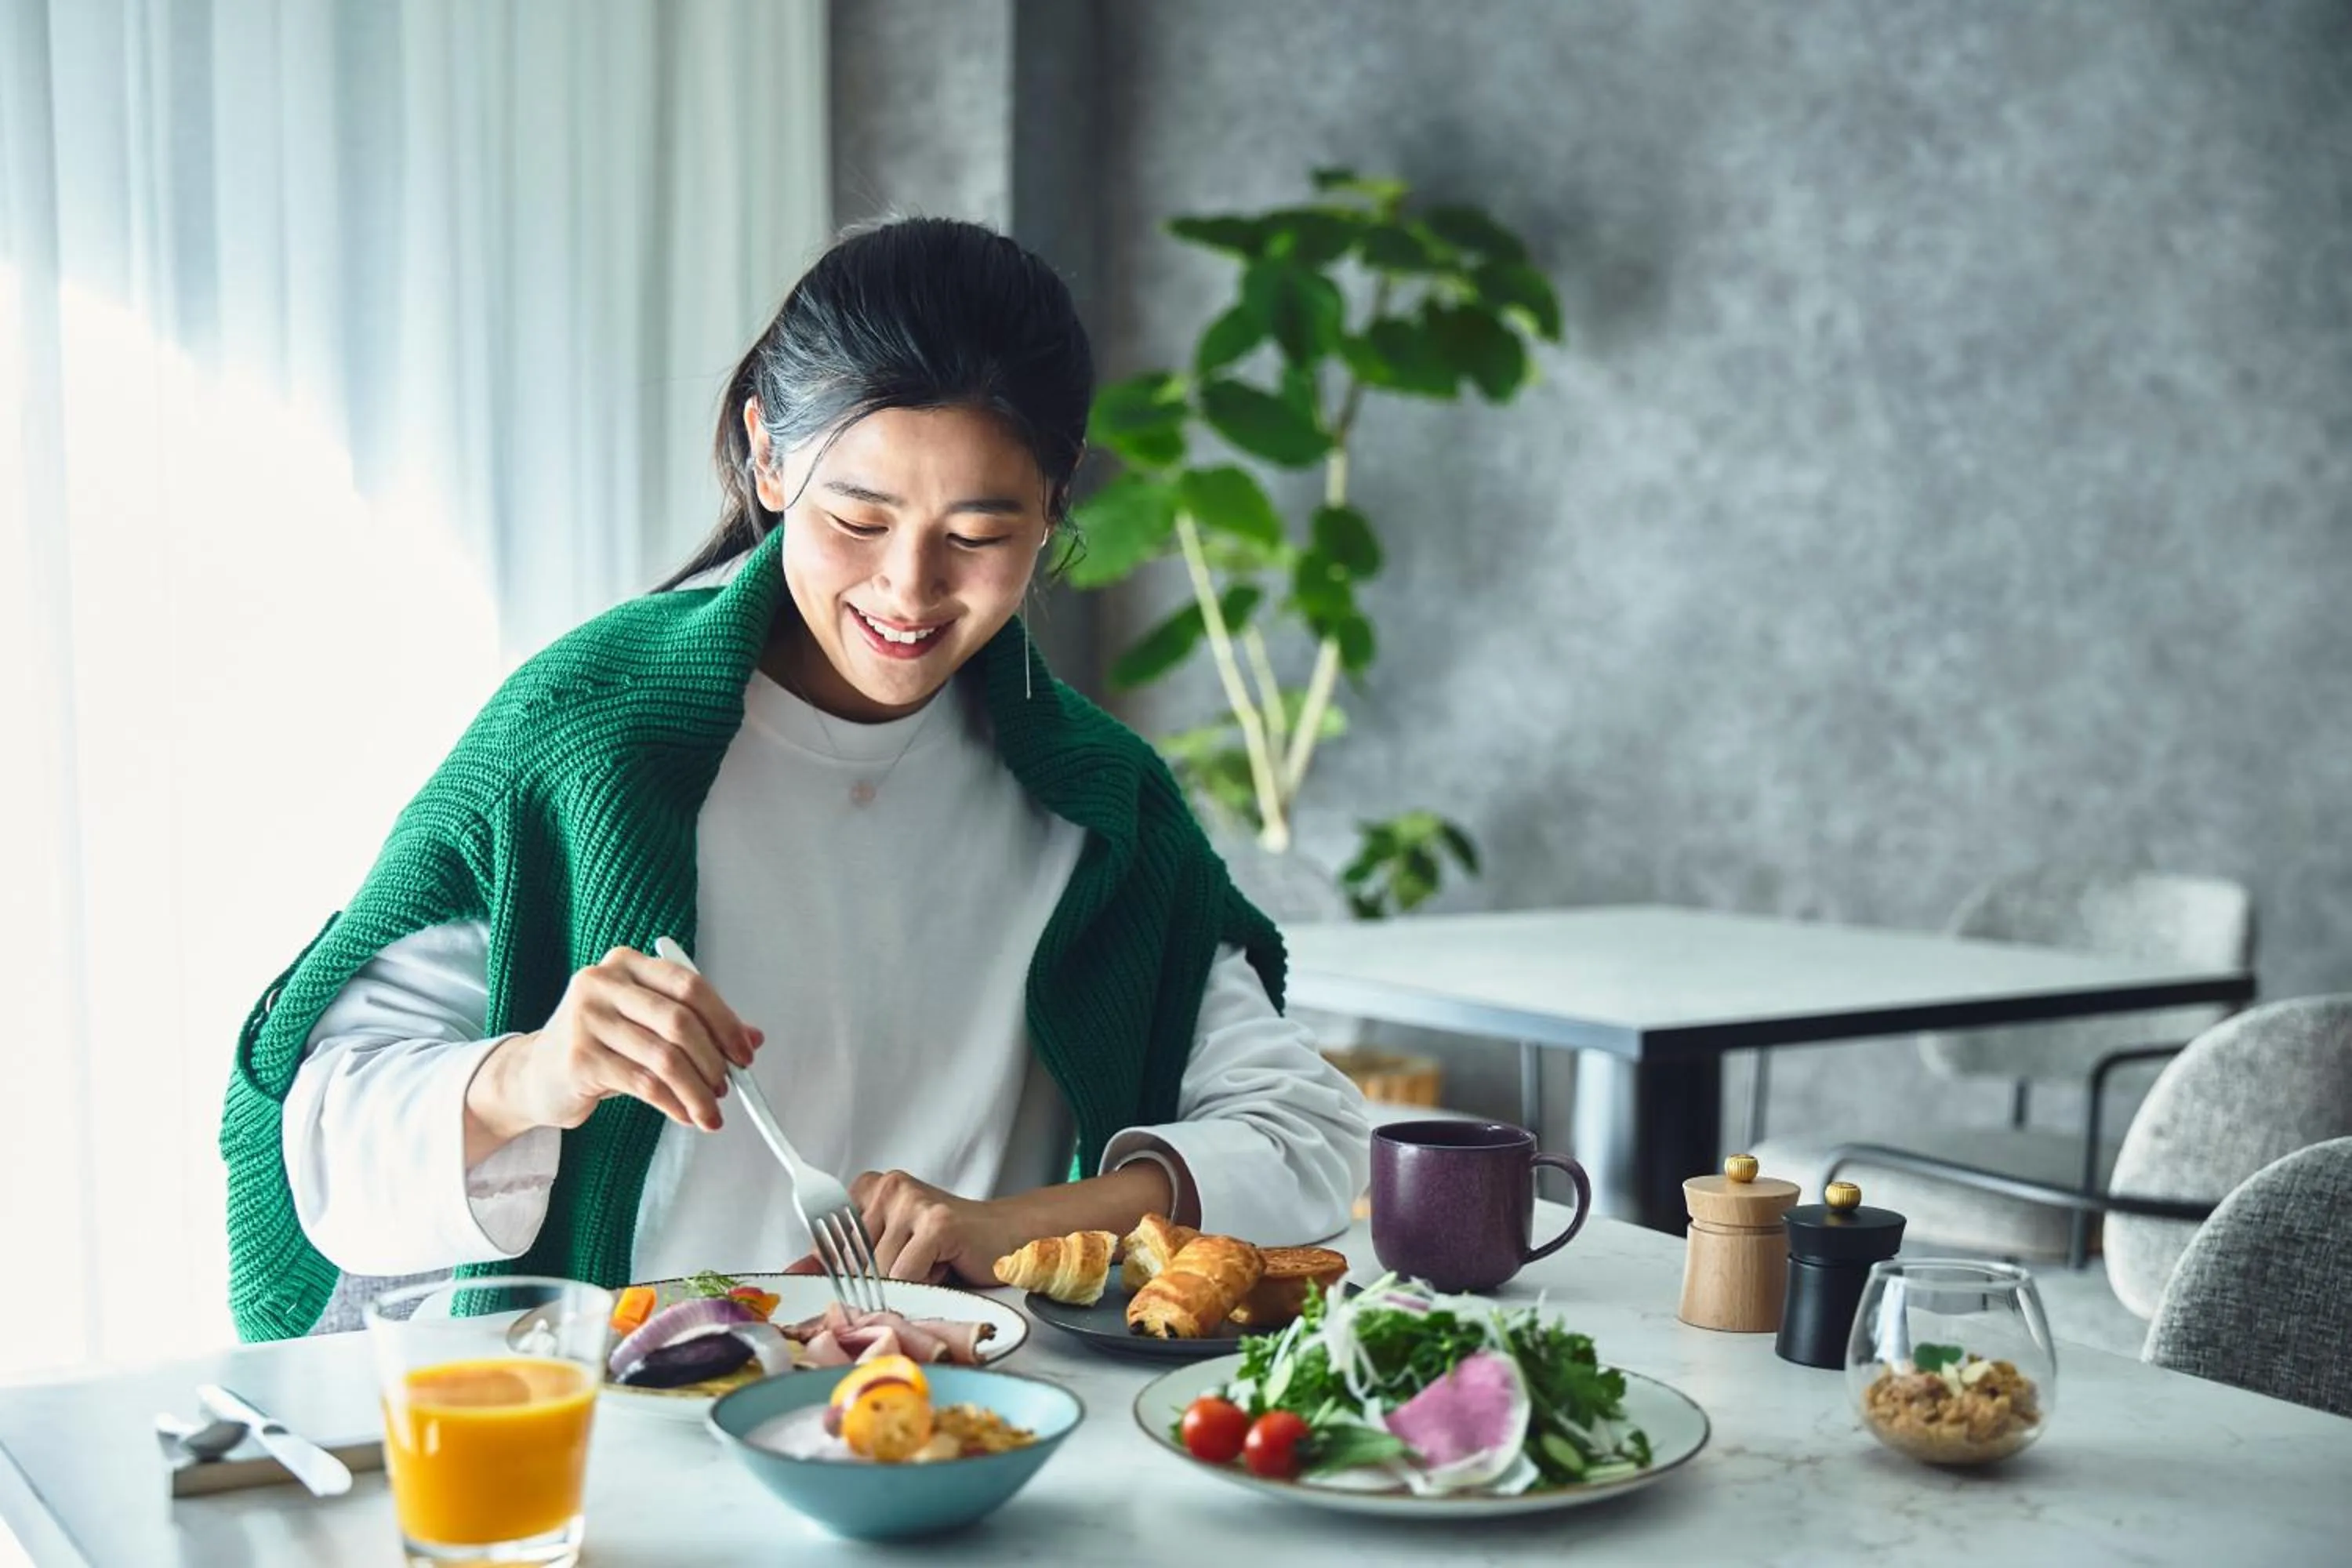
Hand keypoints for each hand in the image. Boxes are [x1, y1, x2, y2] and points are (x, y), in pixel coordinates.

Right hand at [467, 946, 761, 1155]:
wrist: (534, 1075)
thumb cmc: (599, 1045)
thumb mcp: (646, 1025)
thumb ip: (696, 1025)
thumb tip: (752, 1038)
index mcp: (627, 964)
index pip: (689, 985)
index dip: (725, 1021)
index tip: (745, 1052)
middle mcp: (602, 983)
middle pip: (679, 1021)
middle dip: (713, 1060)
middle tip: (728, 1087)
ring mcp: (586, 1019)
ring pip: (664, 1057)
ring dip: (697, 1090)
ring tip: (710, 1110)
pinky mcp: (579, 1058)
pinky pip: (643, 1083)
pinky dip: (672, 1103)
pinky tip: (683, 1114)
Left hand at [842, 1171, 1037, 1287]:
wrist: (1005, 1236)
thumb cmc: (947, 1247)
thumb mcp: (886, 1250)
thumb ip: (842, 1259)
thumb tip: (794, 1271)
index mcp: (869, 1189)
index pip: (827, 1243)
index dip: (840, 1275)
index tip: (856, 1286)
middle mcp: (888, 1187)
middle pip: (854, 1263)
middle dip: (880, 1283)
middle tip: (912, 1270)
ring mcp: (912, 1201)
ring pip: (881, 1274)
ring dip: (909, 1284)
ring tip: (933, 1265)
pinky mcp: (936, 1221)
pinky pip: (908, 1276)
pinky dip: (925, 1285)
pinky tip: (944, 1266)